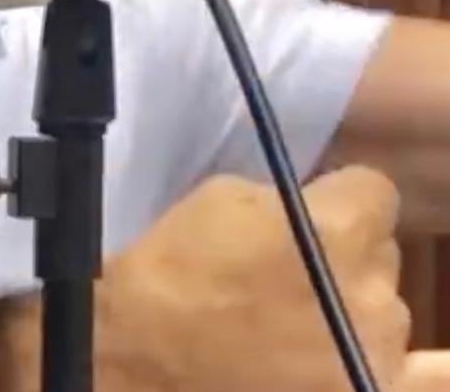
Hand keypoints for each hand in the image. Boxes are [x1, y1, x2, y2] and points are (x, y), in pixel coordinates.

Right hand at [96, 165, 421, 391]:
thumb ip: (289, 200)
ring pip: (386, 311)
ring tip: (293, 323)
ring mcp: (380, 354)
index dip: (338, 195)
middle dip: (343, 254)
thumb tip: (318, 209)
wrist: (142, 359)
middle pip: (381, 253)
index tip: (308, 207)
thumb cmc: (176, 268)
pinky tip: (405, 361)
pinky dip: (425, 370)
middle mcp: (377, 291)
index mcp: (342, 226)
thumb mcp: (224, 197)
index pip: (374, 191)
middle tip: (287, 270)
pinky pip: (431, 379)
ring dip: (352, 307)